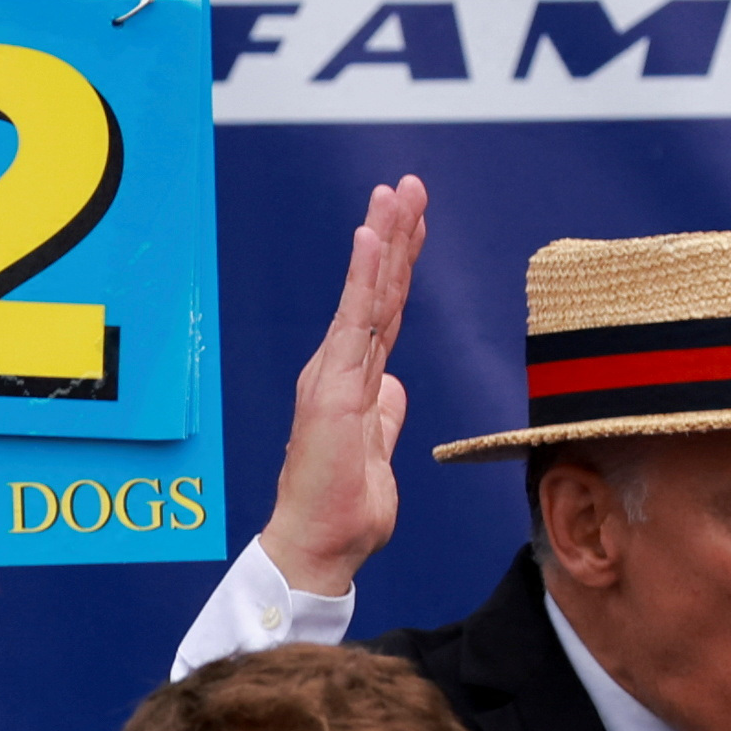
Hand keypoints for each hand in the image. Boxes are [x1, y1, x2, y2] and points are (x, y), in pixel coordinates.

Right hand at [267, 177, 428, 598]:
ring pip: (367, 294)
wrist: (317, 547)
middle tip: (407, 184)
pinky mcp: (334, 389)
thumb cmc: (343, 512)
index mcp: (352, 381)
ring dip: (383, 239)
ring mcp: (335, 376)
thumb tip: (393, 387)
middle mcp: (340, 369)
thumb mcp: (378, 454)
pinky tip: (370, 237)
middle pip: (376, 290)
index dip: (399, 264)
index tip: (413, 221)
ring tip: (395, 192)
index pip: (384, 311)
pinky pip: (354, 321)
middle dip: (394, 233)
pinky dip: (362, 276)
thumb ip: (385, 415)